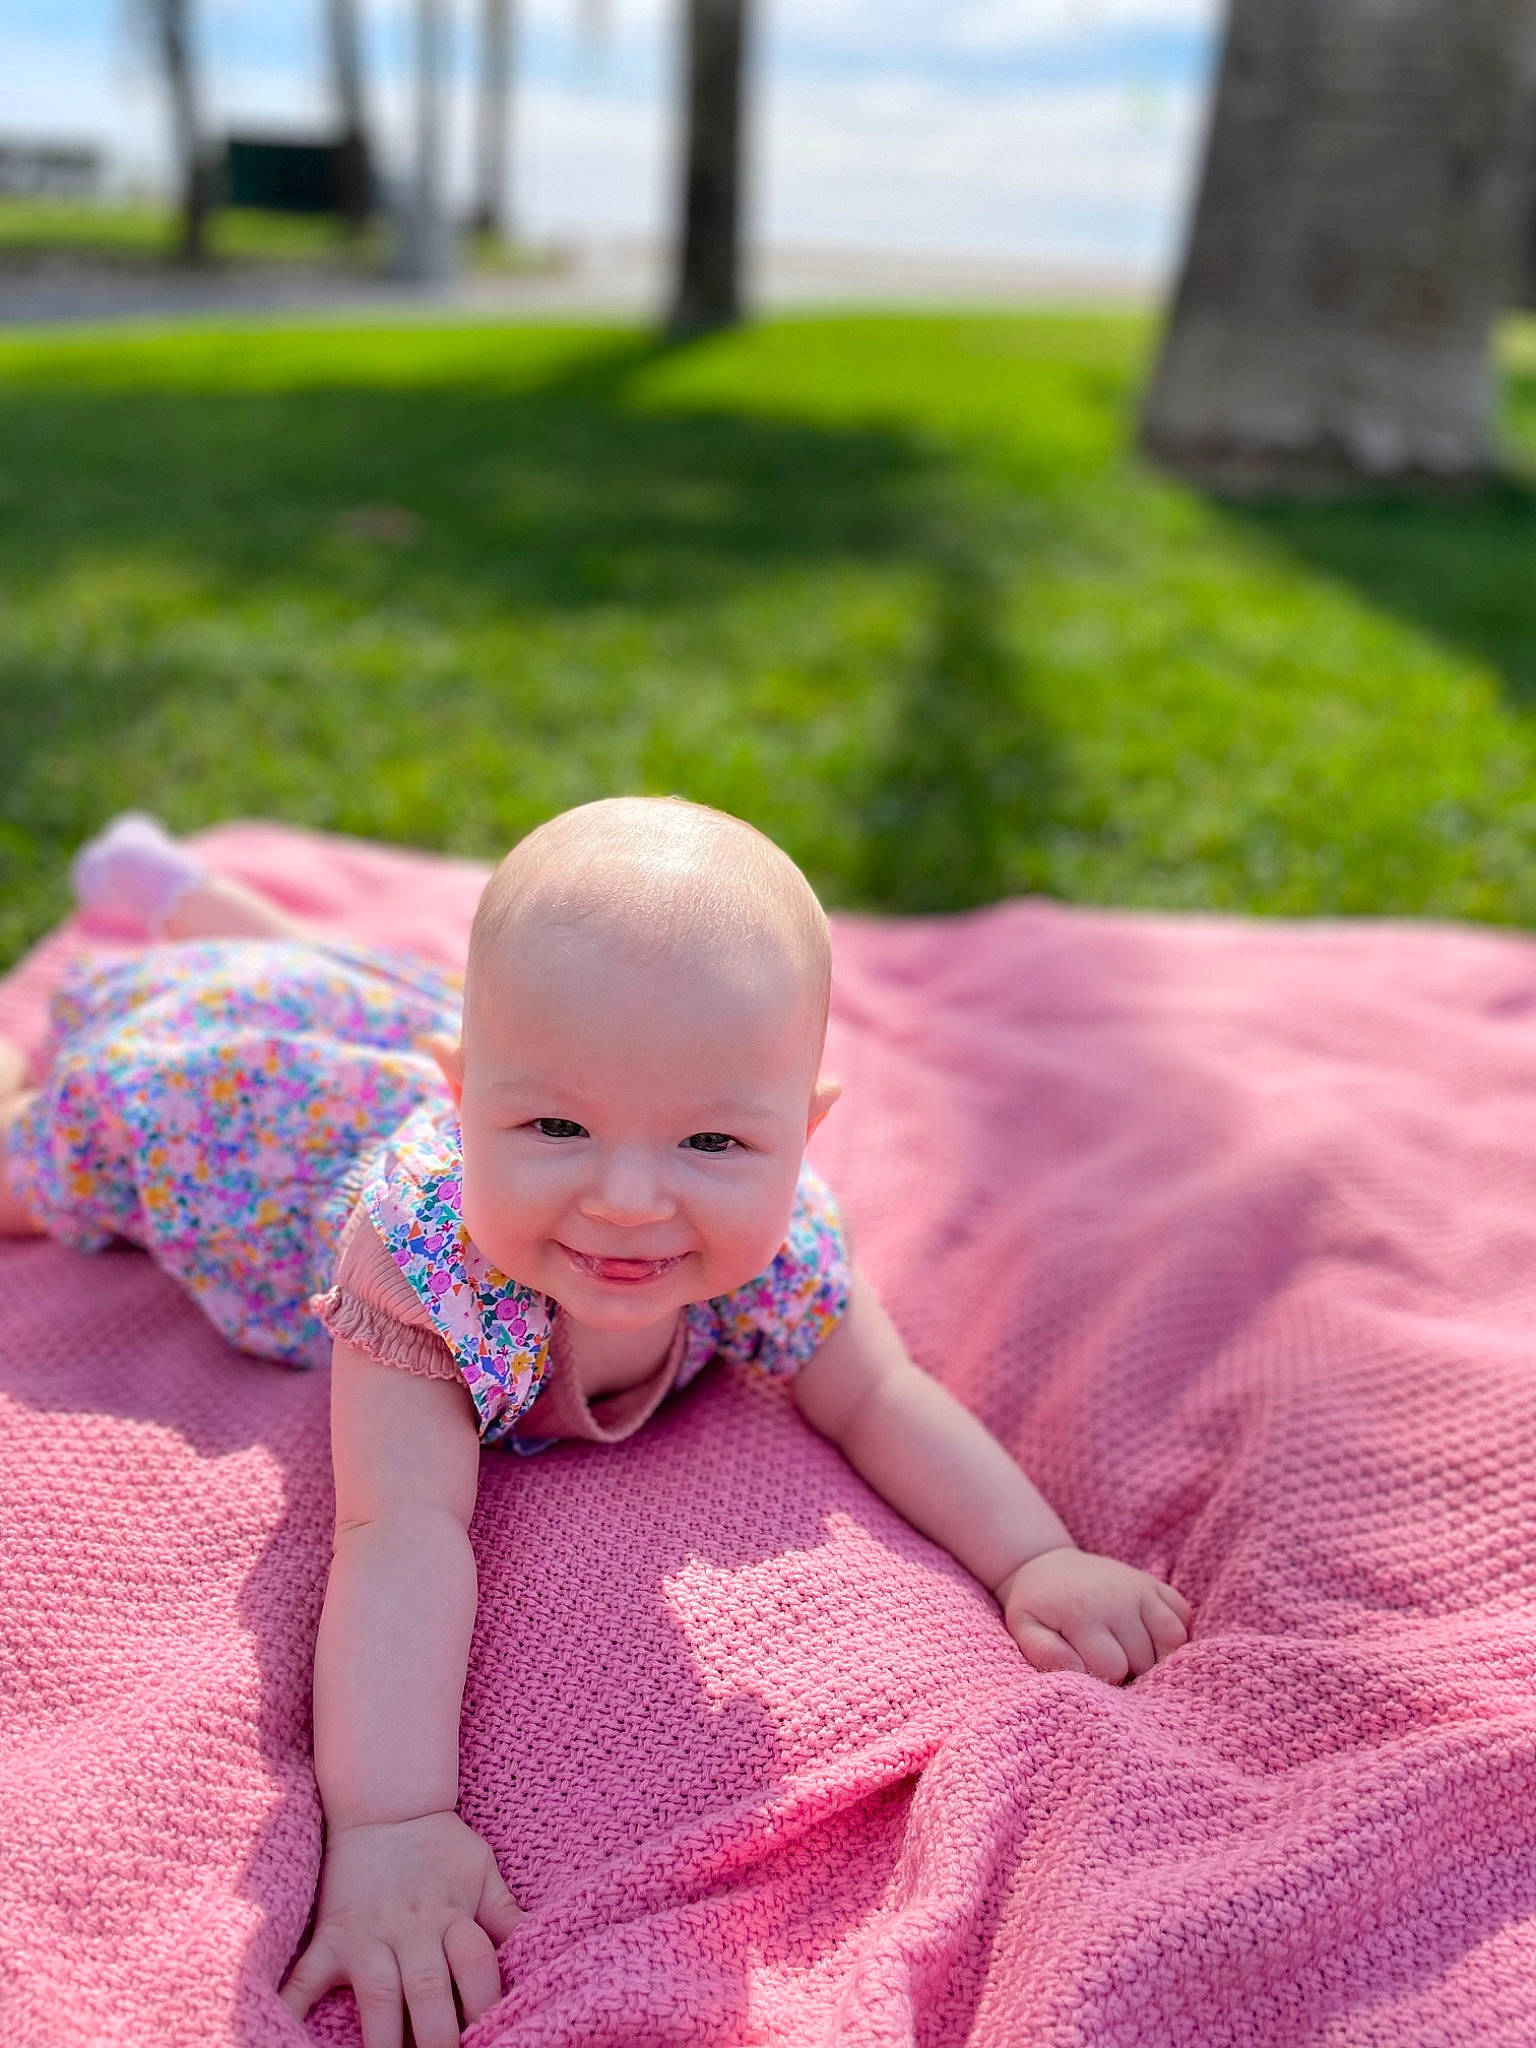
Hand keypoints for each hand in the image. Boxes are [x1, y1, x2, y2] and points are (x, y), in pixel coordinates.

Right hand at [279, 1810, 525, 2047]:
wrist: (385, 1804)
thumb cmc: (439, 1845)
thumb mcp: (481, 1871)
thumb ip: (505, 1913)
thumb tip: (539, 1944)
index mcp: (451, 1914)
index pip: (476, 1964)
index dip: (486, 2002)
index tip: (495, 2033)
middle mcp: (411, 1929)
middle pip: (429, 1989)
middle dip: (439, 2033)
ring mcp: (367, 1935)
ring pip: (378, 1994)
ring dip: (384, 2036)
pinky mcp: (330, 1938)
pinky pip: (305, 1976)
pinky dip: (294, 2006)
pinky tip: (289, 2032)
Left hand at [994, 1546, 1191, 1682]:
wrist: (1047, 1565)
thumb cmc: (1038, 1606)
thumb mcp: (1025, 1629)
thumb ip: (1044, 1653)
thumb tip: (1076, 1671)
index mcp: (1082, 1613)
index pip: (1112, 1669)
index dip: (1102, 1679)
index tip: (1089, 1671)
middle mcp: (1116, 1598)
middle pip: (1144, 1660)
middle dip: (1129, 1672)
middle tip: (1107, 1661)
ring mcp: (1140, 1589)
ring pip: (1172, 1641)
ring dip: (1155, 1657)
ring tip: (1130, 1655)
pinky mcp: (1154, 1584)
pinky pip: (1184, 1615)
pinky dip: (1174, 1633)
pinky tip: (1149, 1637)